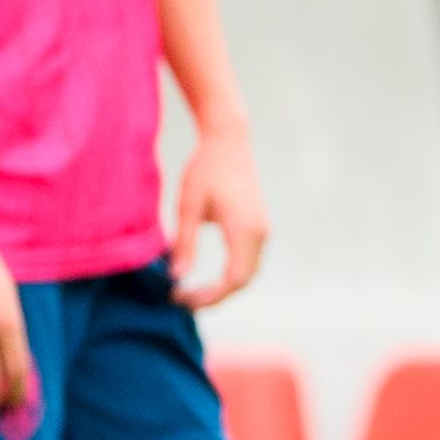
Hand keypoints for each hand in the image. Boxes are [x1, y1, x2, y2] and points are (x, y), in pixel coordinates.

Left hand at [168, 123, 269, 310]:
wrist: (228, 140)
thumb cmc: (205, 168)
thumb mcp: (188, 206)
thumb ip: (184, 244)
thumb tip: (176, 278)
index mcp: (244, 229)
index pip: (233, 280)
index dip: (209, 296)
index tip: (180, 299)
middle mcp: (260, 233)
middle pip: (243, 281)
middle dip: (214, 296)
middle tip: (181, 300)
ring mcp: (262, 230)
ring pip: (247, 273)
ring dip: (222, 287)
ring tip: (191, 291)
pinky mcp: (258, 226)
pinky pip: (248, 261)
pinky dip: (230, 275)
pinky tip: (206, 276)